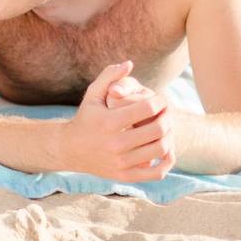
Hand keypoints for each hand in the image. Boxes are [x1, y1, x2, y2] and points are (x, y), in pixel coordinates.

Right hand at [58, 61, 175, 181]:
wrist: (69, 149)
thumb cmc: (86, 118)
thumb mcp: (92, 95)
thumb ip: (109, 77)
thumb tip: (129, 63)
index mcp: (109, 121)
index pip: (147, 108)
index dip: (161, 101)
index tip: (162, 99)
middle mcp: (115, 143)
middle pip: (158, 129)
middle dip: (168, 117)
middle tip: (168, 113)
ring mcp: (121, 162)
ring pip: (161, 149)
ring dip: (170, 136)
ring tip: (166, 128)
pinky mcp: (125, 176)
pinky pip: (157, 172)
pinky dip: (168, 161)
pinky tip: (166, 149)